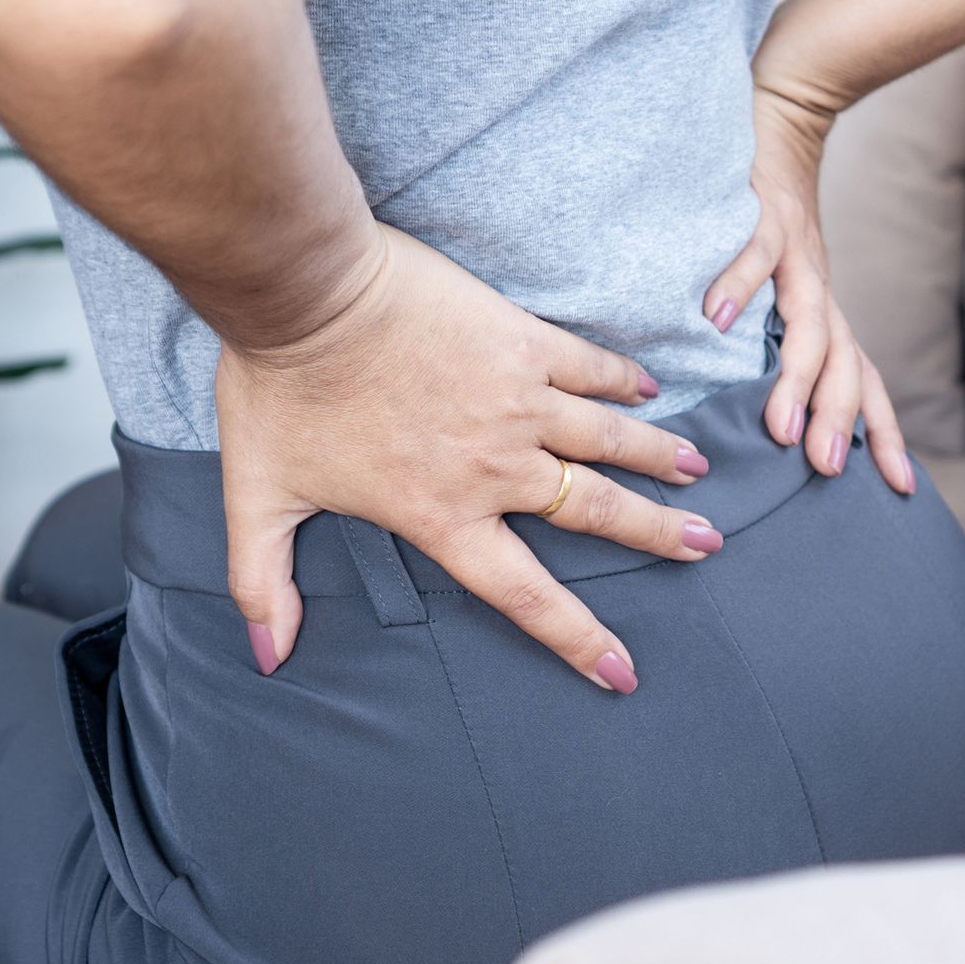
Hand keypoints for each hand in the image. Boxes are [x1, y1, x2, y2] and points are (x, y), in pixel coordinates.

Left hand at [219, 223, 721, 692]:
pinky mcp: (522, 340)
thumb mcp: (258, 495)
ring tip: (697, 471)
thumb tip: (264, 657)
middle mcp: (496, 466)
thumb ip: (262, 581)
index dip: (576, 638)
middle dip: (658, 535)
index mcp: (443, 513)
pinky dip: (624, 378)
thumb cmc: (279, 389)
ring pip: (610, 438)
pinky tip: (650, 386)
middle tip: (706, 544)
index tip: (621, 673)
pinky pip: (590, 366)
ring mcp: (518, 400)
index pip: (525, 594)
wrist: (307, 290)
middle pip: (595, 512)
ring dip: (657, 457)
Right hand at [701, 85, 914, 494]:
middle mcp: (821, 290)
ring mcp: (797, 255)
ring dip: (798, 378)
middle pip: (843, 364)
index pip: (865, 383)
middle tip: (826, 471)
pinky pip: (753, 255)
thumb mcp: (783, 289)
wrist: (778, 119)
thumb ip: (778, 343)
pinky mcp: (766, 215)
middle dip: (839, 420)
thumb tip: (770, 417)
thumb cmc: (770, 221)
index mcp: (827, 314)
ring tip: (782, 429)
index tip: (903, 490)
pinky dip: (737, 285)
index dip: (886, 434)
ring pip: (809, 324)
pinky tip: (715, 319)